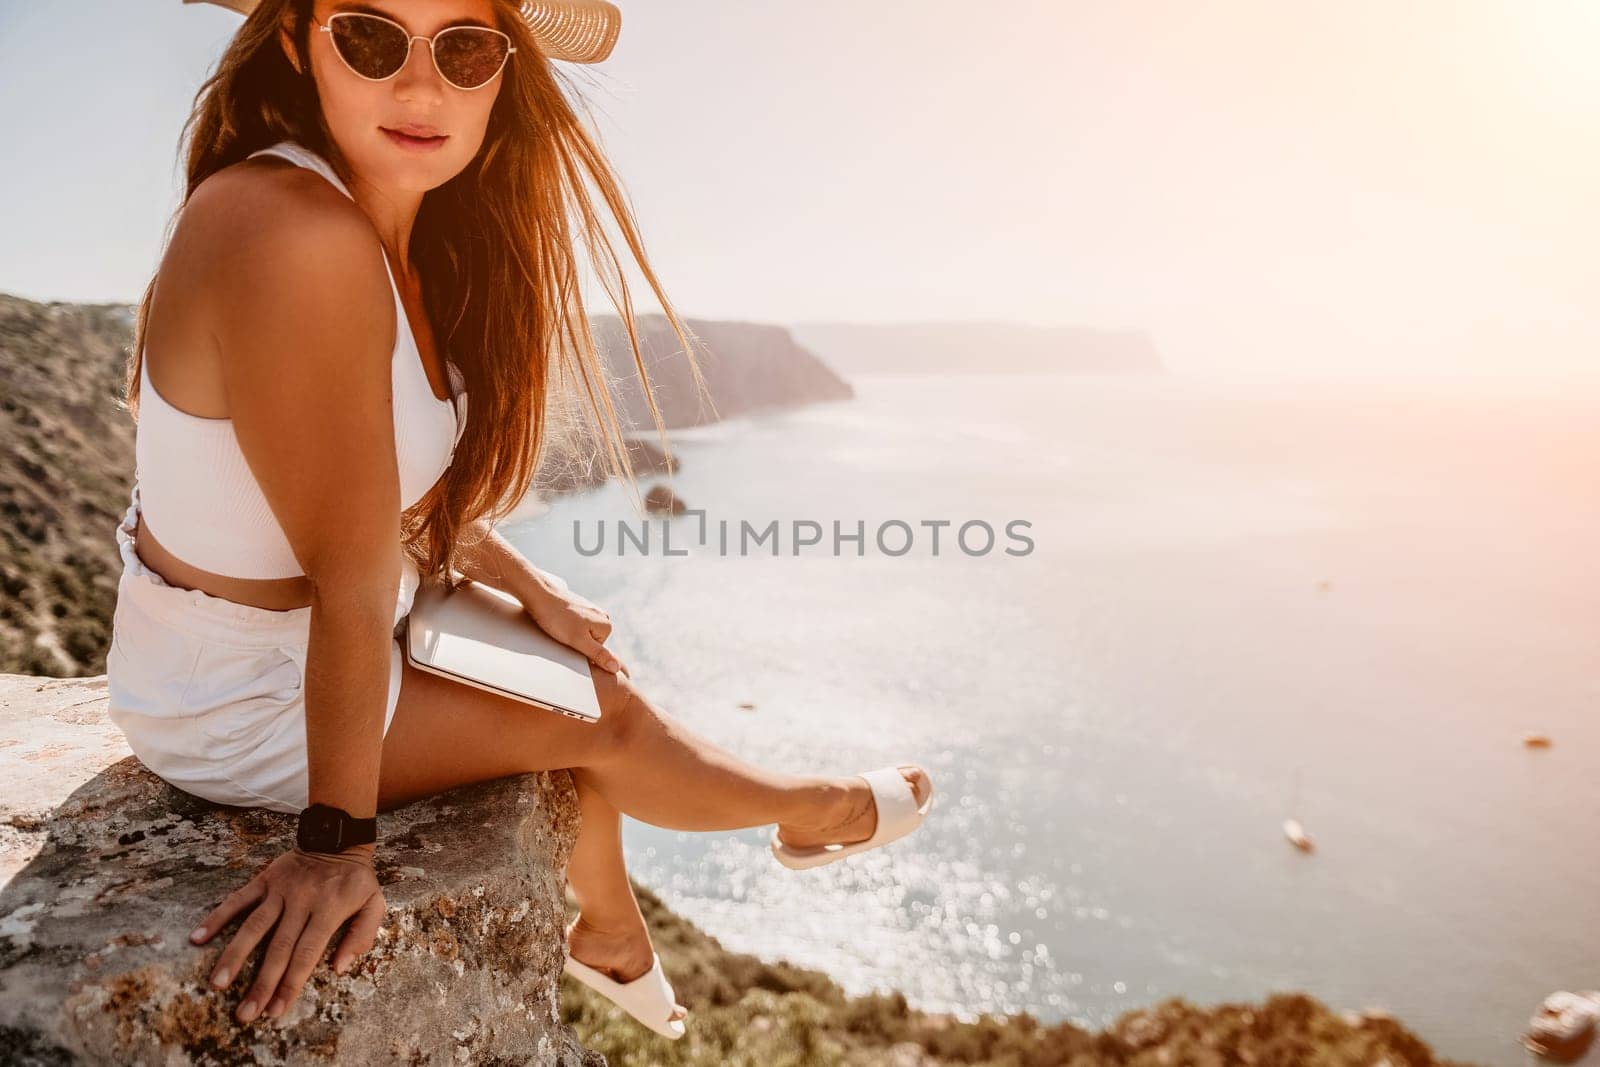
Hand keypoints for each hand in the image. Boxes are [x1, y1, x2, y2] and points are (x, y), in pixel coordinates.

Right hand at [189, 844, 383, 1023]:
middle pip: (279, 948)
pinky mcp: (264, 879)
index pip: (307, 953)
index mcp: (329, 910)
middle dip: (261, 983)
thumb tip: (339, 967)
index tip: (275, 1010)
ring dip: (234, 955)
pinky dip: (217, 917)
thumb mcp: (375, 903)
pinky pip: (238, 899)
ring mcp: (280, 890)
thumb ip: (362, 935)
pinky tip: (197, 938)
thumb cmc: (356, 879)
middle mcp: (302, 901)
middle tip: (245, 1013)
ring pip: (253, 926)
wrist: (337, 838)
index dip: (291, 983)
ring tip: (217, 983)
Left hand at [521, 580, 626, 676]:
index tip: (569, 643)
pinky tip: (556, 622)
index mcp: (606, 625)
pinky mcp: (578, 607)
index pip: (597, 652)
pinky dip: (565, 626)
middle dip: (576, 642)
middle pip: (590, 642)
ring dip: (570, 635)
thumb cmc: (557, 618)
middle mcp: (602, 615)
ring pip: (581, 633)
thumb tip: (616, 669)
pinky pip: (574, 624)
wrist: (539, 594)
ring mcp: (590, 610)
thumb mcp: (578, 641)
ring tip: (558, 628)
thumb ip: (598, 655)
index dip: (581, 651)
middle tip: (562, 635)